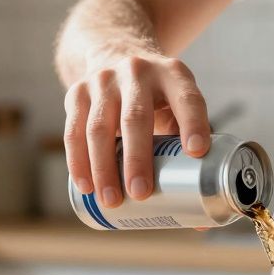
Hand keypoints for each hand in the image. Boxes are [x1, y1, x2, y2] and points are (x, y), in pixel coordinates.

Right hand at [63, 53, 210, 207]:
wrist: (115, 53)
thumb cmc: (156, 97)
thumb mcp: (177, 107)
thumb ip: (189, 151)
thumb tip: (200, 220)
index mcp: (173, 75)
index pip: (187, 99)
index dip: (193, 123)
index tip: (196, 152)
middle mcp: (137, 72)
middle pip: (135, 117)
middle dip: (137, 158)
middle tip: (140, 193)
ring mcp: (103, 80)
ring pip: (99, 126)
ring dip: (103, 167)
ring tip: (111, 200)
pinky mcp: (77, 92)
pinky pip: (73, 130)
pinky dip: (77, 161)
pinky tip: (85, 186)